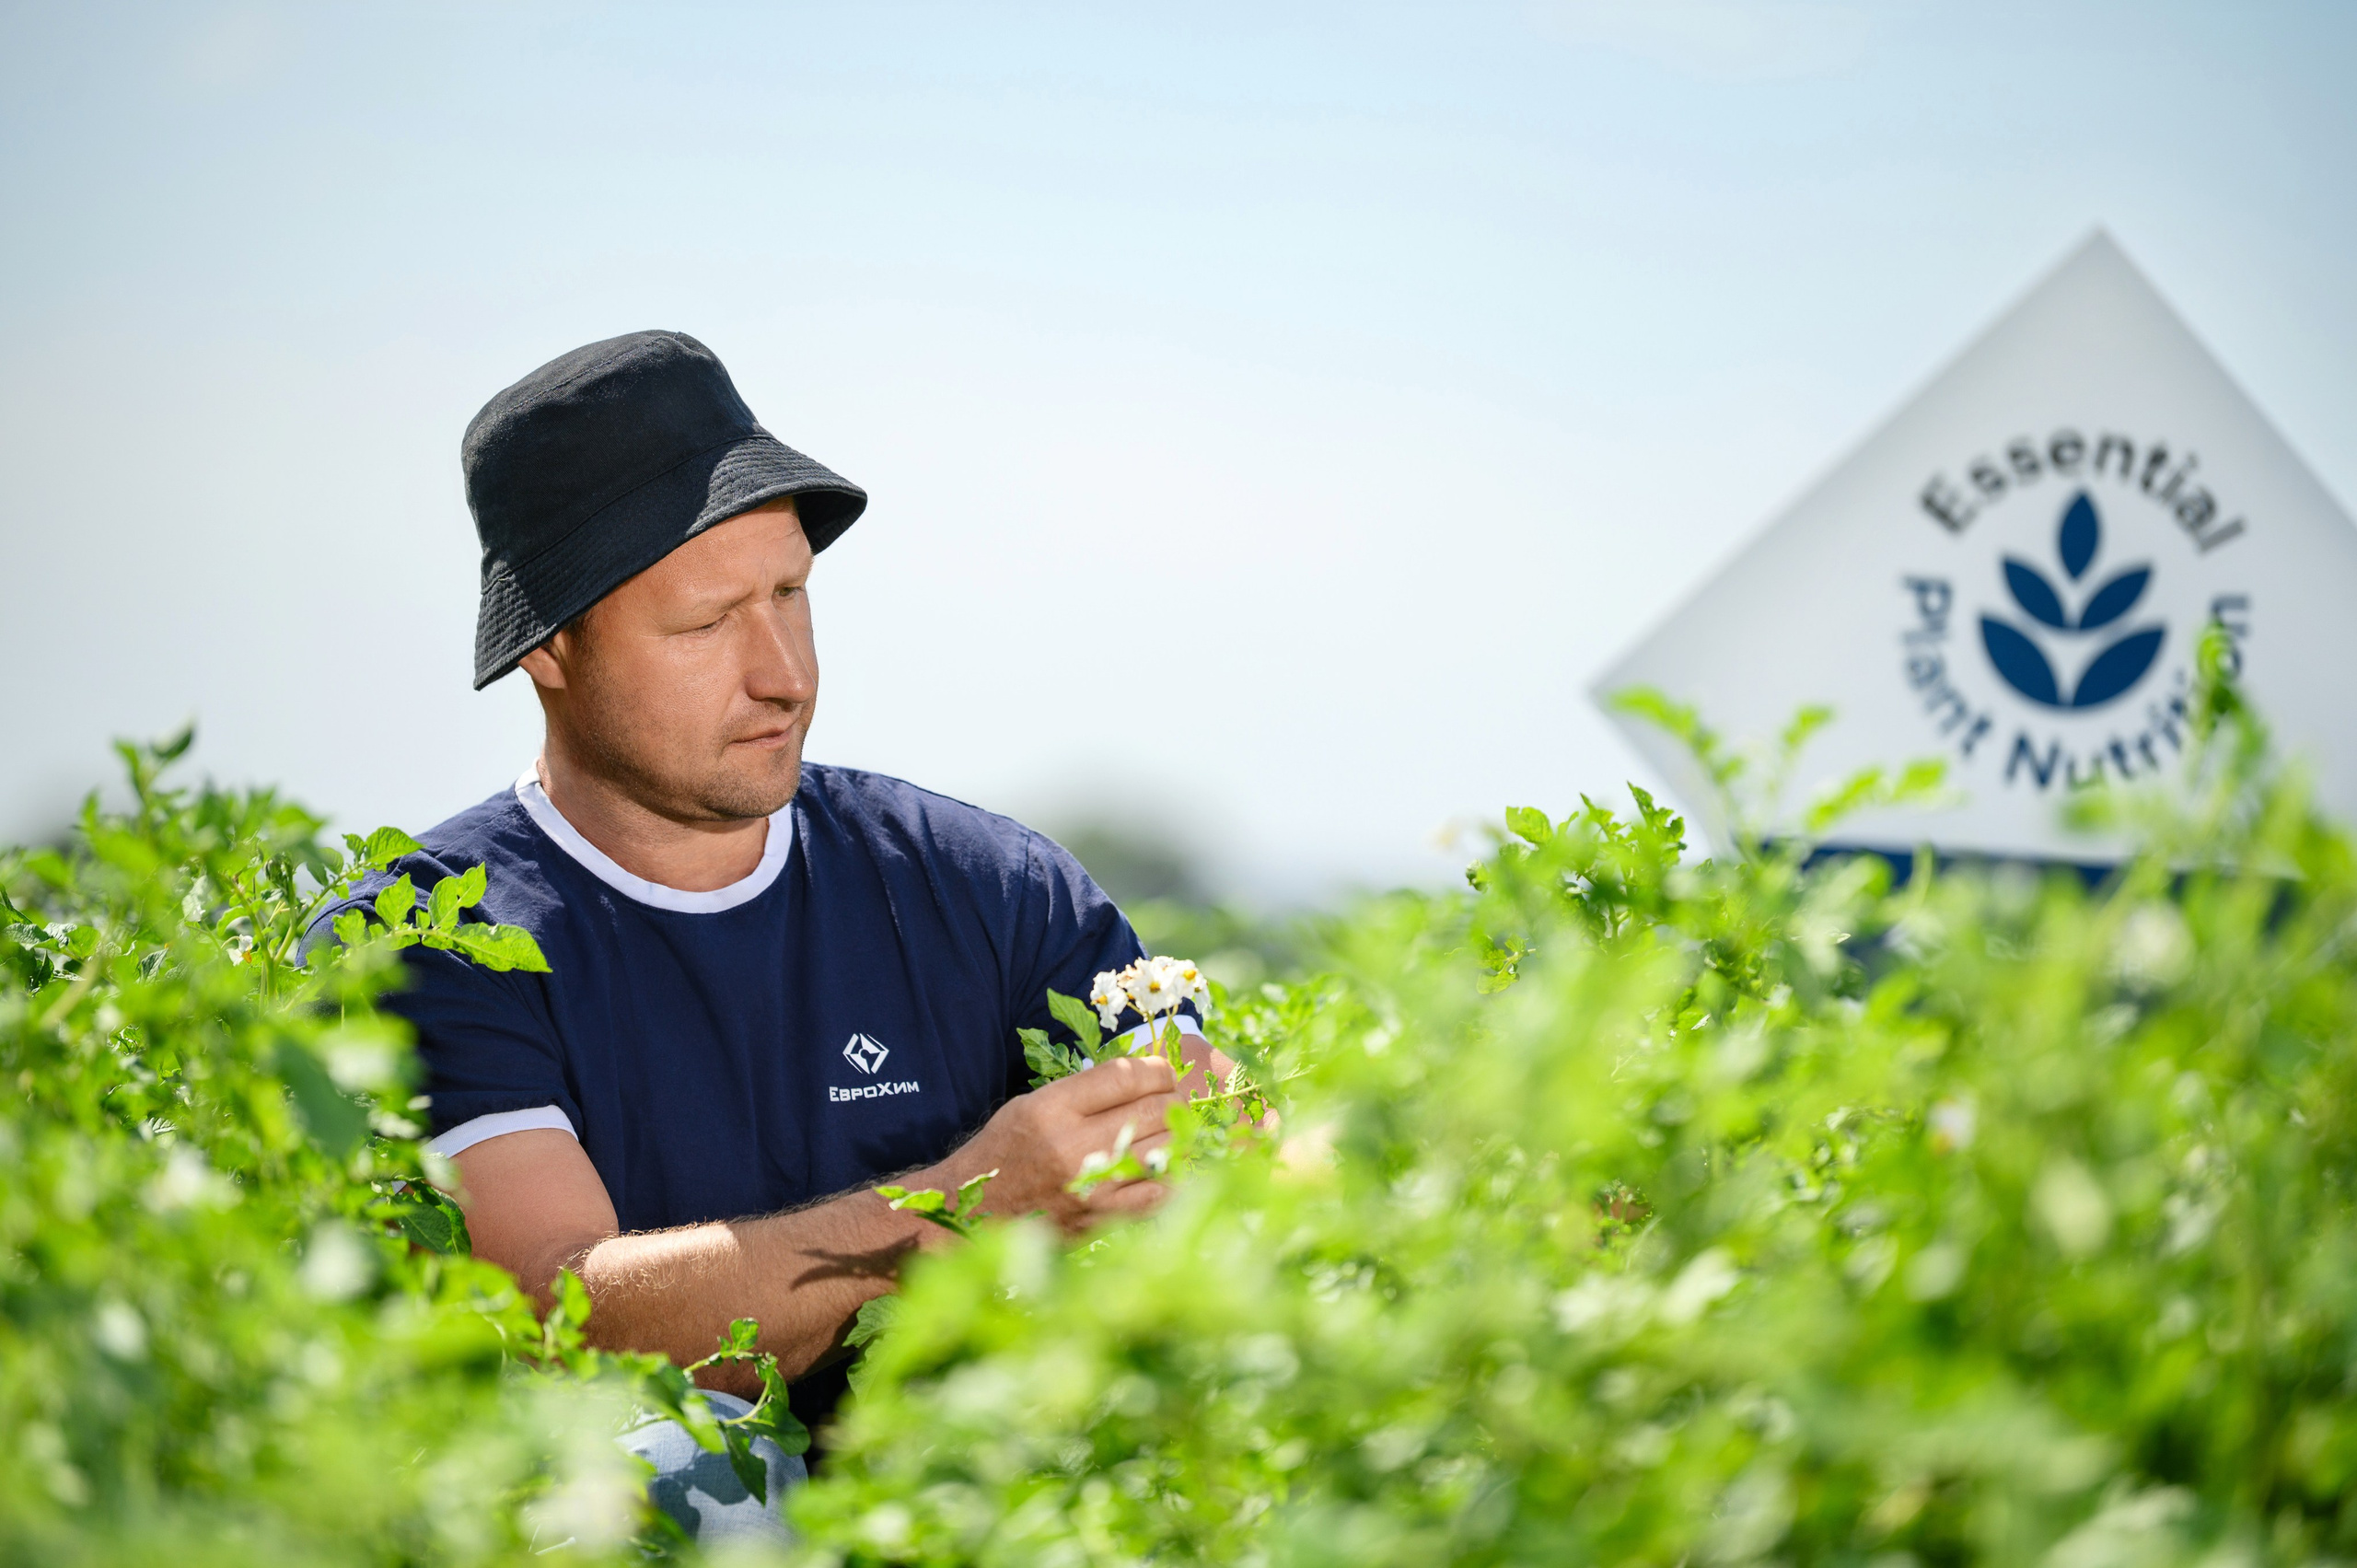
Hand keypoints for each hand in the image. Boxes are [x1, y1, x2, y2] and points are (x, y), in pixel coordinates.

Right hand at [922, 1055, 1183, 1232]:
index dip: (1156, 1069)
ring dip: (1176, 1134)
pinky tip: (1167, 1166)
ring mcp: (1091, 1185)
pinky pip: (1159, 1192)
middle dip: (1172, 1098)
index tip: (1162, 1071)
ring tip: (1172, 1128)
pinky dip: (1171, 1176)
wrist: (975, 1213)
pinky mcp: (1102, 1217)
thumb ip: (1083, 1091)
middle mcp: (1073, 1145)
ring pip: (1163, 1147)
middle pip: (1152, 1109)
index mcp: (1052, 1108)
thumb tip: (1142, 1076)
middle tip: (1173, 1099)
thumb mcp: (1031, 1105)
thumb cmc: (1006, 1151)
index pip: (1125, 1075)